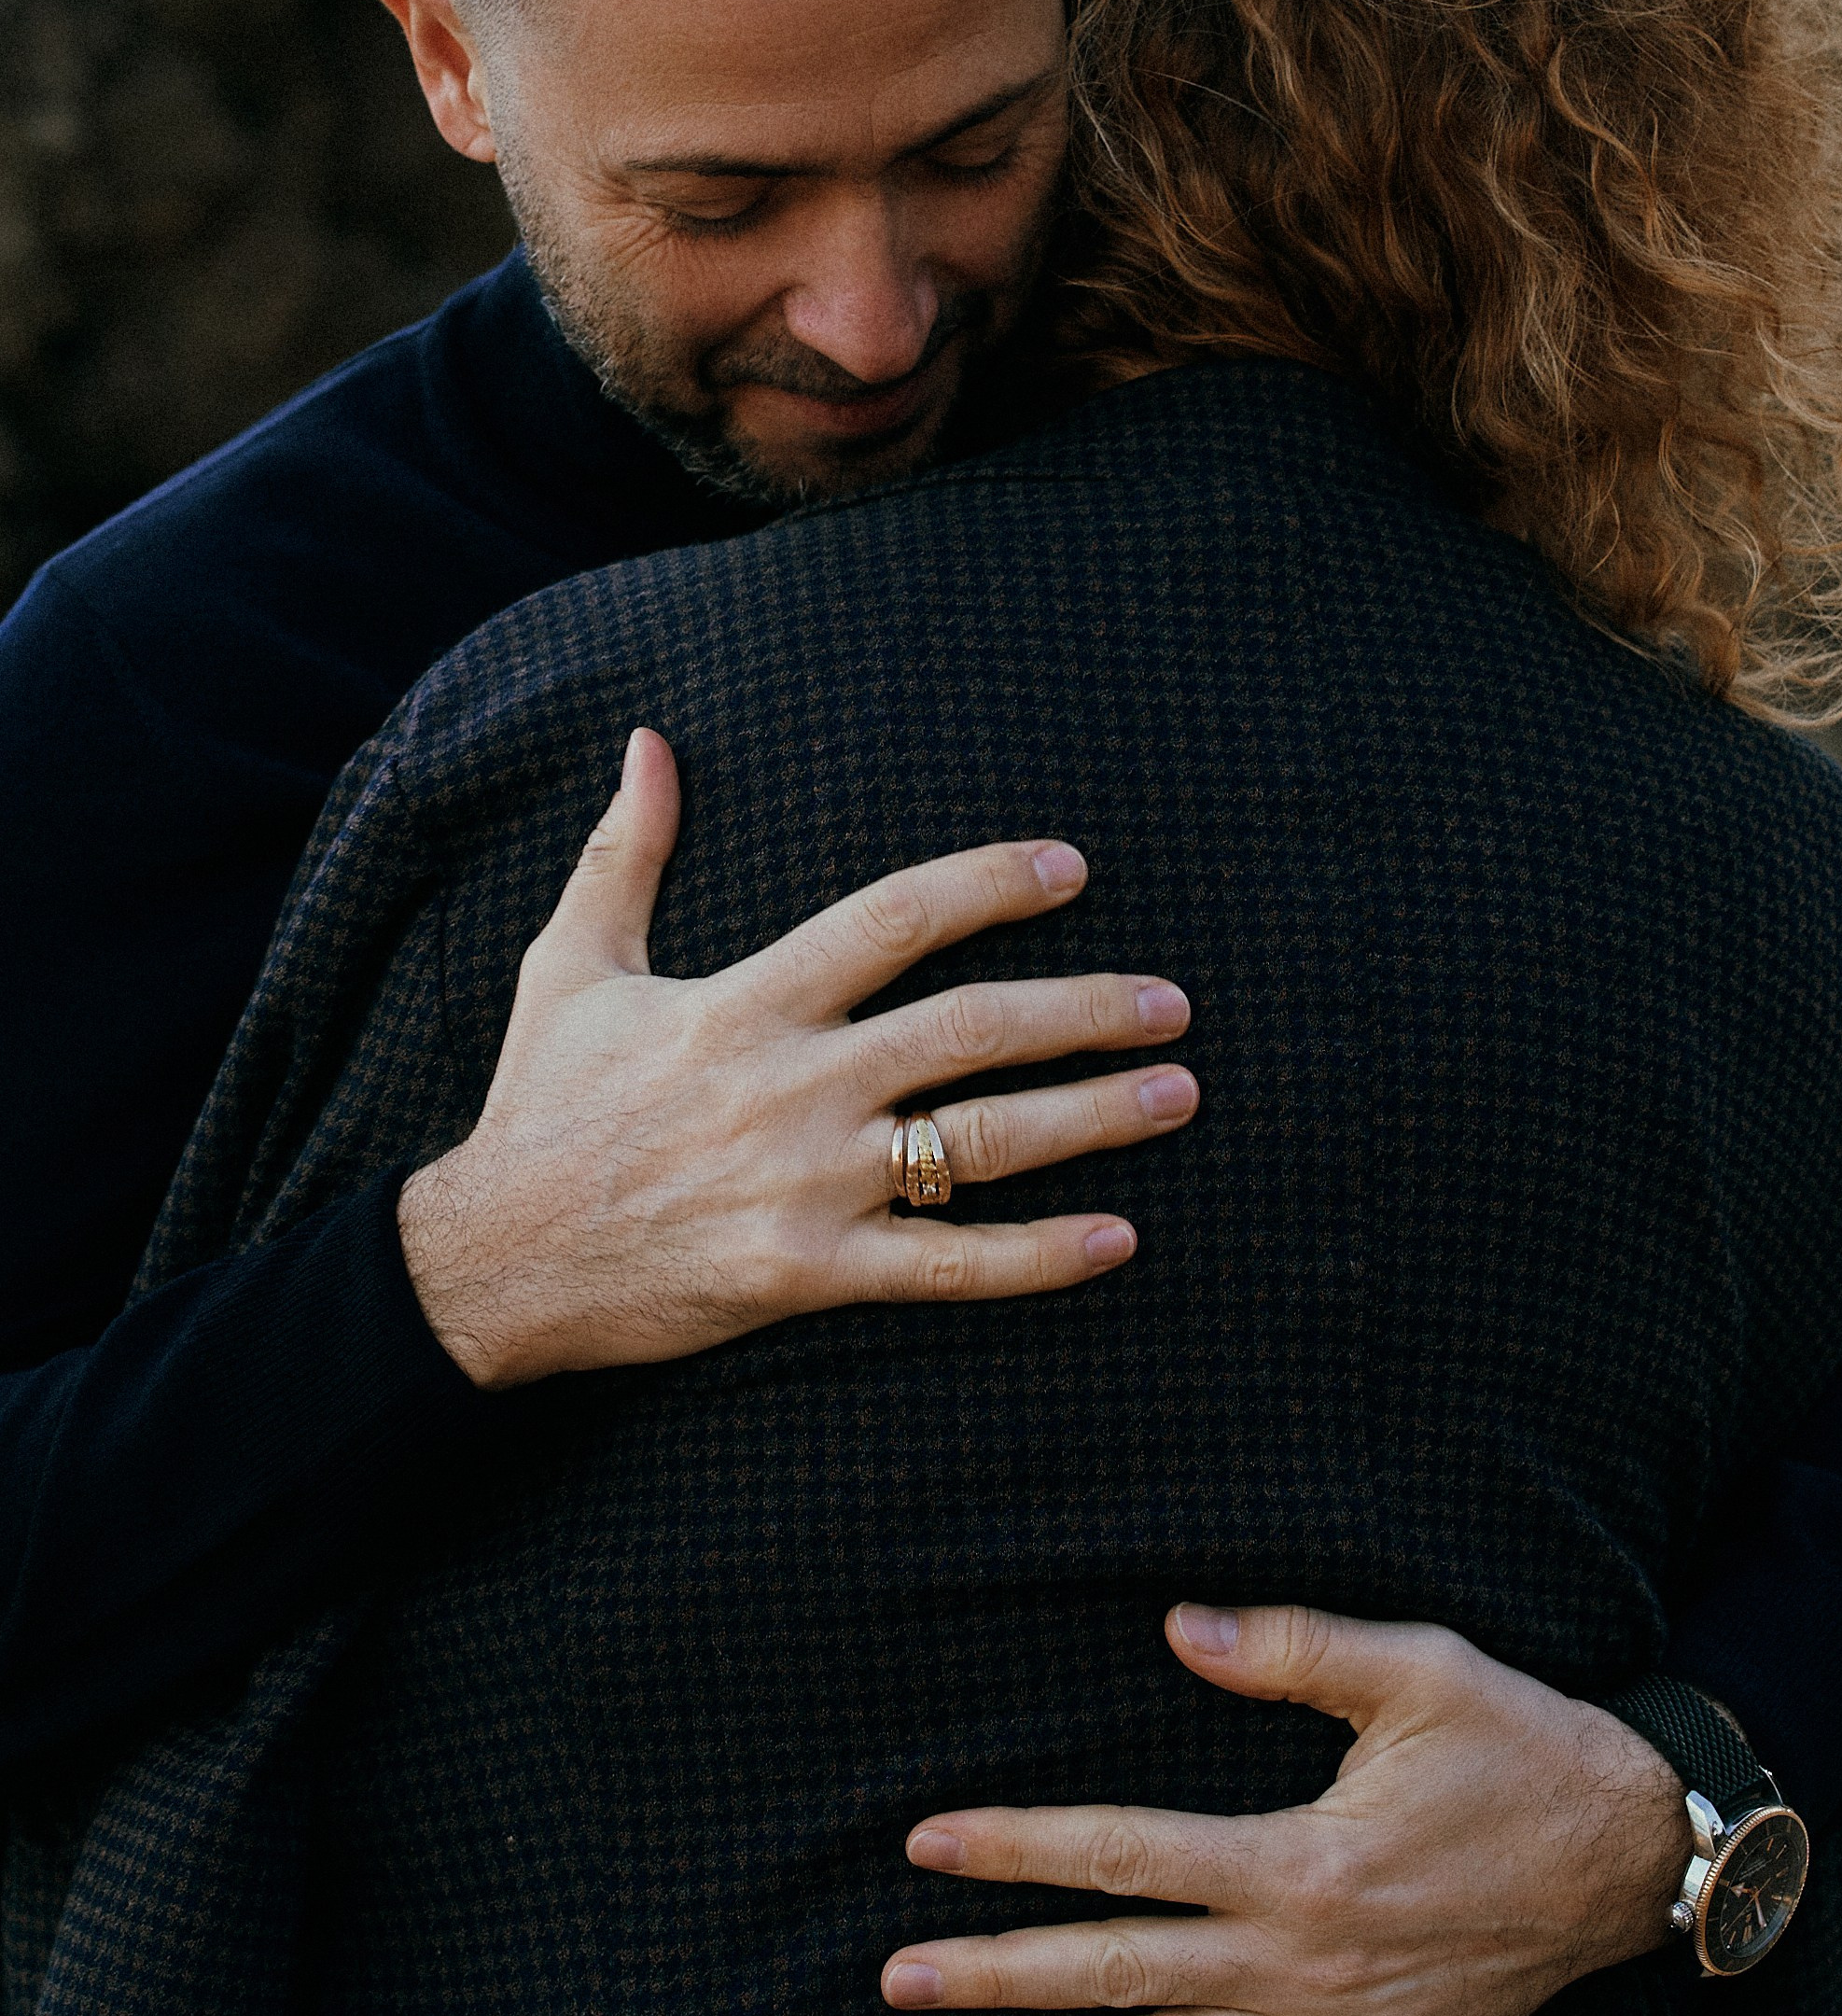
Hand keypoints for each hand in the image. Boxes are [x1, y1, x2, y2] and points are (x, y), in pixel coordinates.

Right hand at [398, 727, 1196, 1386]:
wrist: (490, 1261)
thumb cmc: (539, 1107)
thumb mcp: (572, 964)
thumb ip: (626, 852)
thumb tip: (649, 742)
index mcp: (744, 1001)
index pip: (892, 919)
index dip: (988, 883)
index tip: (1072, 866)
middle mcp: (790, 1084)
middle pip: (968, 1028)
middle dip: (1084, 1010)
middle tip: (1173, 1003)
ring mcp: (806, 1183)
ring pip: (978, 1140)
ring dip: (1092, 1116)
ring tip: (1178, 1092)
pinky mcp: (808, 1273)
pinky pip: (946, 1266)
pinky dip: (1038, 1256)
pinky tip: (1119, 1237)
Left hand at [882, 1604, 1689, 2015]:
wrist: (1635, 1854)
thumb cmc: (1521, 1745)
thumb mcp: (1417, 1669)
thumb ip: (1289, 1647)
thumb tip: (1174, 1625)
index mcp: (1302, 1859)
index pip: (1124, 1854)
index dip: (1018, 1848)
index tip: (927, 1846)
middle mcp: (1306, 1963)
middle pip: (1119, 1971)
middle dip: (998, 1975)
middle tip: (896, 1981)